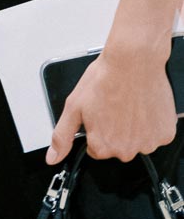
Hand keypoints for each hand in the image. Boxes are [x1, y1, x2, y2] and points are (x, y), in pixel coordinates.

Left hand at [46, 42, 177, 164]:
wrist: (133, 60)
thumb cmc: (105, 78)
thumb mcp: (74, 106)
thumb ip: (62, 136)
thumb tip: (53, 158)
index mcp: (103, 146)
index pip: (95, 149)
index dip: (95, 129)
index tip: (99, 114)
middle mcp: (126, 150)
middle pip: (117, 147)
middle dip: (114, 130)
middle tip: (113, 107)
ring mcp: (148, 143)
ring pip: (137, 141)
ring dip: (133, 128)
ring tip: (128, 104)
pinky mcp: (165, 133)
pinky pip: (156, 134)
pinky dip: (151, 124)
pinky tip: (143, 107)